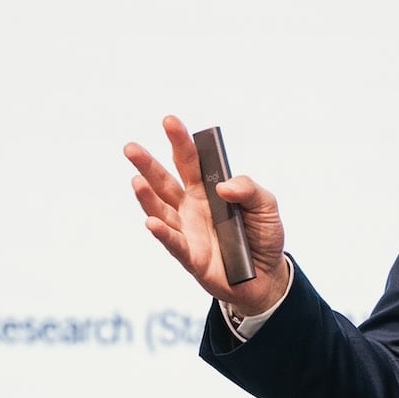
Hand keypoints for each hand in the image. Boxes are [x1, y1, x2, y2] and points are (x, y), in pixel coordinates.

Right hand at [123, 116, 290, 314]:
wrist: (268, 276)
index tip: (169, 121)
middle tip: (130, 148)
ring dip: (147, 197)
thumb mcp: (266, 206)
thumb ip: (249, 189)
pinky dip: (163, 234)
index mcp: (207, 190)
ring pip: (162, 211)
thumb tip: (224, 185)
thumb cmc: (263, 236)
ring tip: (136, 180)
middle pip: (165, 182)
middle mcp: (191, 208)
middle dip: (148, 165)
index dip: (180, 141)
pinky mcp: (192, 258)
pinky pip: (175, 244)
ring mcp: (188, 232)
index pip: (190, 161)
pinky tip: (151, 222)